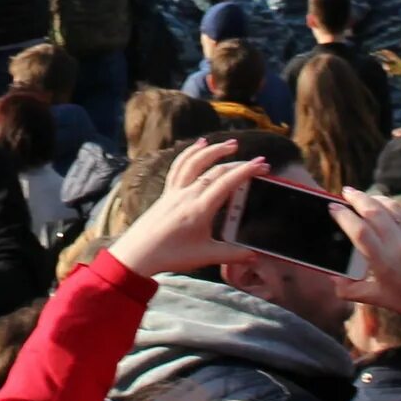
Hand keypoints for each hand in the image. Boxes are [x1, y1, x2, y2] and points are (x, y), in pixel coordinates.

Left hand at [107, 138, 264, 280]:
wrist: (137, 254)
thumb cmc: (171, 255)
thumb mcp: (206, 256)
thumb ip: (232, 255)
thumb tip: (255, 256)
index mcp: (200, 208)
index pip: (227, 182)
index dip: (246, 171)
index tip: (262, 164)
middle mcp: (187, 194)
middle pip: (215, 171)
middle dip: (238, 163)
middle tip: (257, 161)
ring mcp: (175, 191)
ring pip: (195, 162)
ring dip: (213, 150)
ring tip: (230, 144)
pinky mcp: (166, 192)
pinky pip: (179, 167)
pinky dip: (189, 153)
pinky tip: (198, 145)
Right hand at [323, 187, 400, 314]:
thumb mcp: (378, 299)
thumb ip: (351, 290)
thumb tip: (332, 278)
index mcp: (383, 262)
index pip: (359, 231)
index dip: (343, 216)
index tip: (333, 208)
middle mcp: (398, 245)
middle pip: (373, 211)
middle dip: (356, 198)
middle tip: (345, 192)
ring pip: (390, 207)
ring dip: (373, 197)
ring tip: (362, 195)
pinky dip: (390, 204)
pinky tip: (383, 203)